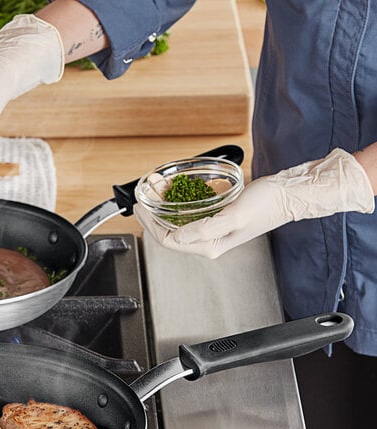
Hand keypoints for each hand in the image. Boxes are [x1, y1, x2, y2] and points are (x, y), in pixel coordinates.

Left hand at [134, 148, 374, 258]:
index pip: (168, 240)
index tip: (139, 207)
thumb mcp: (233, 215)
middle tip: (144, 191)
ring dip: (164, 201)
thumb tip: (177, 237)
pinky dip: (178, 196)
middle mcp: (208, 239)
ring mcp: (211, 227)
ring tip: (155, 184)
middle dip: (153, 210)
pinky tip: (174, 185)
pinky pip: (189, 208)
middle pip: (169, 228)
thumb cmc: (268, 204)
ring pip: (177, 217)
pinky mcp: (215, 215)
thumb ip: (204, 230)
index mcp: (209, 245)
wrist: (290, 192)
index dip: (150, 224)